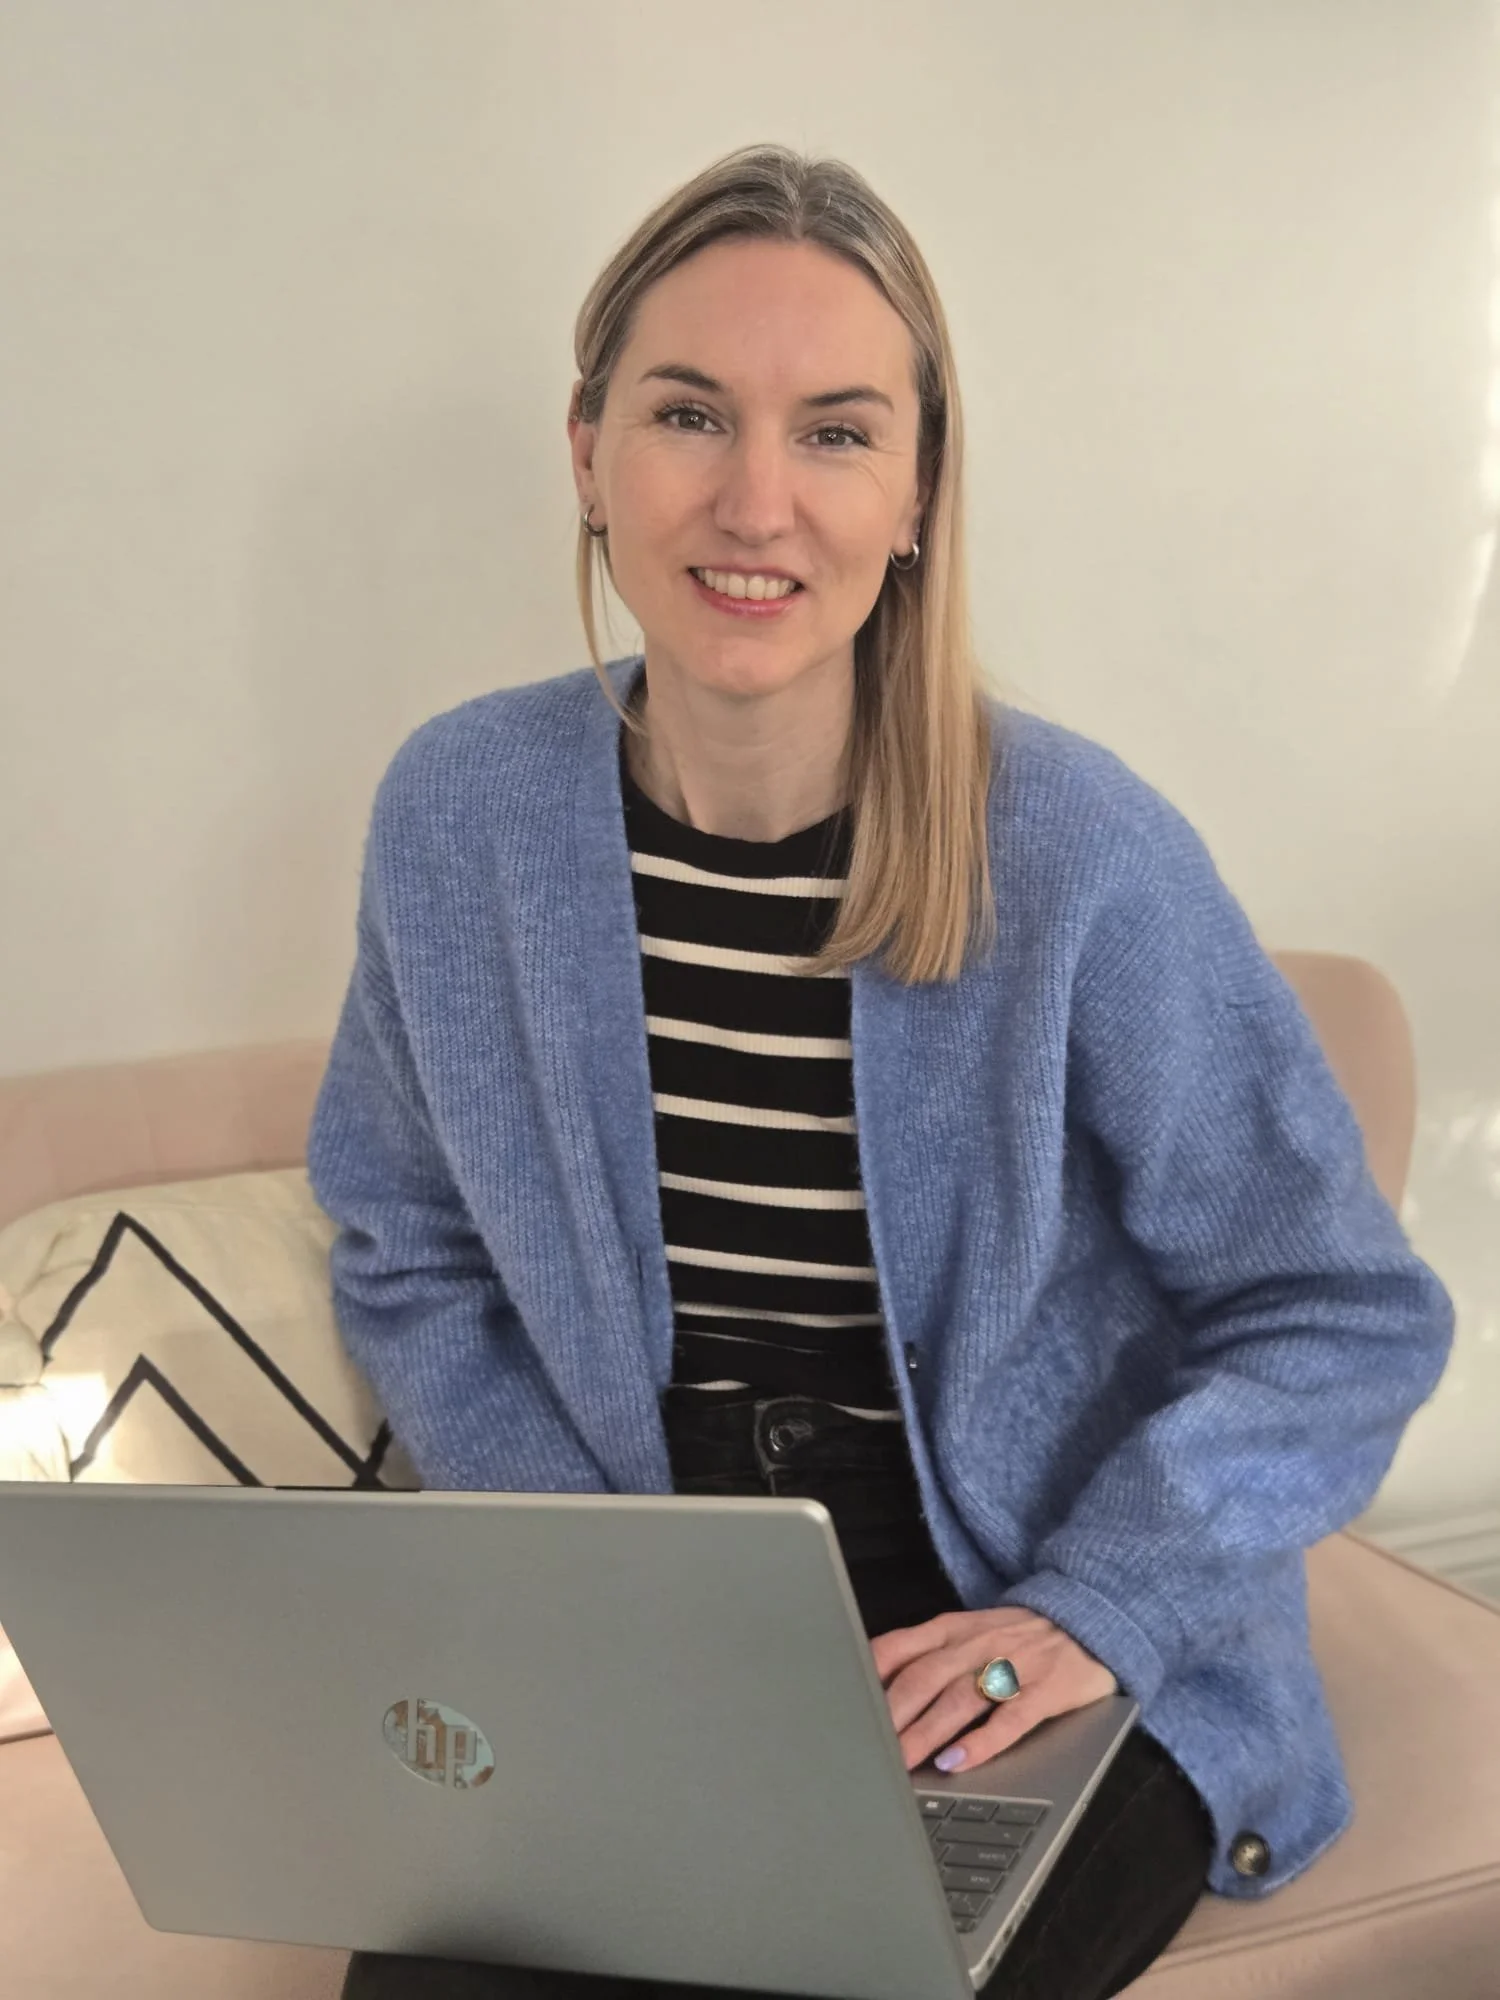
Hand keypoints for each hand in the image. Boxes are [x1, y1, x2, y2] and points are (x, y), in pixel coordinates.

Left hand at [870, 1606, 1117, 1774]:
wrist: (1087, 1617)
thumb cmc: (1016, 1635)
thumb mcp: (966, 1631)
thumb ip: (923, 1652)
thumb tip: (871, 1685)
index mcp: (952, 1628)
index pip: (899, 1647)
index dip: (869, 1677)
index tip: (844, 1707)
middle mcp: (977, 1644)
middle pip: (924, 1677)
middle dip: (891, 1715)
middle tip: (866, 1750)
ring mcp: (1012, 1666)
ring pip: (960, 1700)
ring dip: (926, 1733)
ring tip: (900, 1763)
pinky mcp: (1045, 1691)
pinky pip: (1009, 1719)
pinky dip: (981, 1742)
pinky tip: (957, 1762)